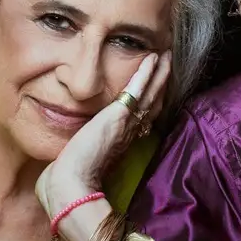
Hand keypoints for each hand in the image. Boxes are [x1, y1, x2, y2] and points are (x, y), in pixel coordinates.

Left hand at [36, 51, 171, 218]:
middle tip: (169, 63)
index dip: (151, 100)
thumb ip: (82, 150)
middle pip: (152, 102)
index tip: (156, 86)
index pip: (141, 115)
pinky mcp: (117, 115)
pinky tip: (153, 58)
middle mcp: (129, 131)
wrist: (70, 184)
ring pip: (150, 93)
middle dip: (161, 82)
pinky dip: (146, 73)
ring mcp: (126, 123)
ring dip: (159, 74)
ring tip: (167, 56)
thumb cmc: (70, 177)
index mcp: (121, 141)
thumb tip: (72, 152)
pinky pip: (137, 89)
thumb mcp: (81, 158)